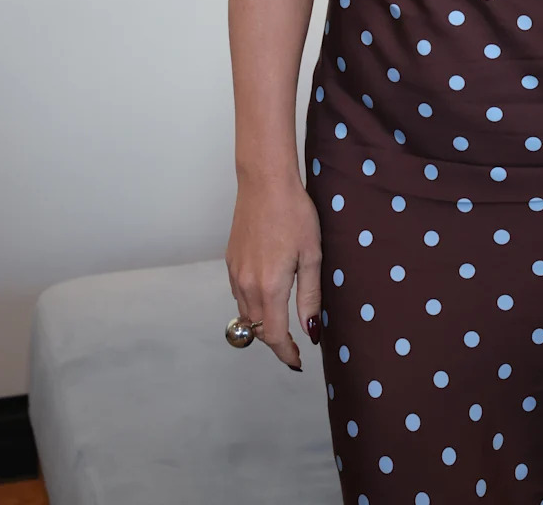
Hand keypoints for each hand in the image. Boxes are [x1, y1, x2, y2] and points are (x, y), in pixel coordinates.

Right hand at [225, 176, 322, 371]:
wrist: (265, 182)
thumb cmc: (294, 214)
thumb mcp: (312, 255)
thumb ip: (310, 296)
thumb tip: (311, 331)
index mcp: (270, 287)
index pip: (274, 336)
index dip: (286, 353)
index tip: (297, 361)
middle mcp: (247, 285)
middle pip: (257, 329)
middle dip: (275, 339)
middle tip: (295, 339)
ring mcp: (235, 273)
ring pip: (245, 313)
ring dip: (262, 322)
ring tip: (283, 315)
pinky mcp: (230, 260)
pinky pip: (239, 294)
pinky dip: (252, 302)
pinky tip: (268, 289)